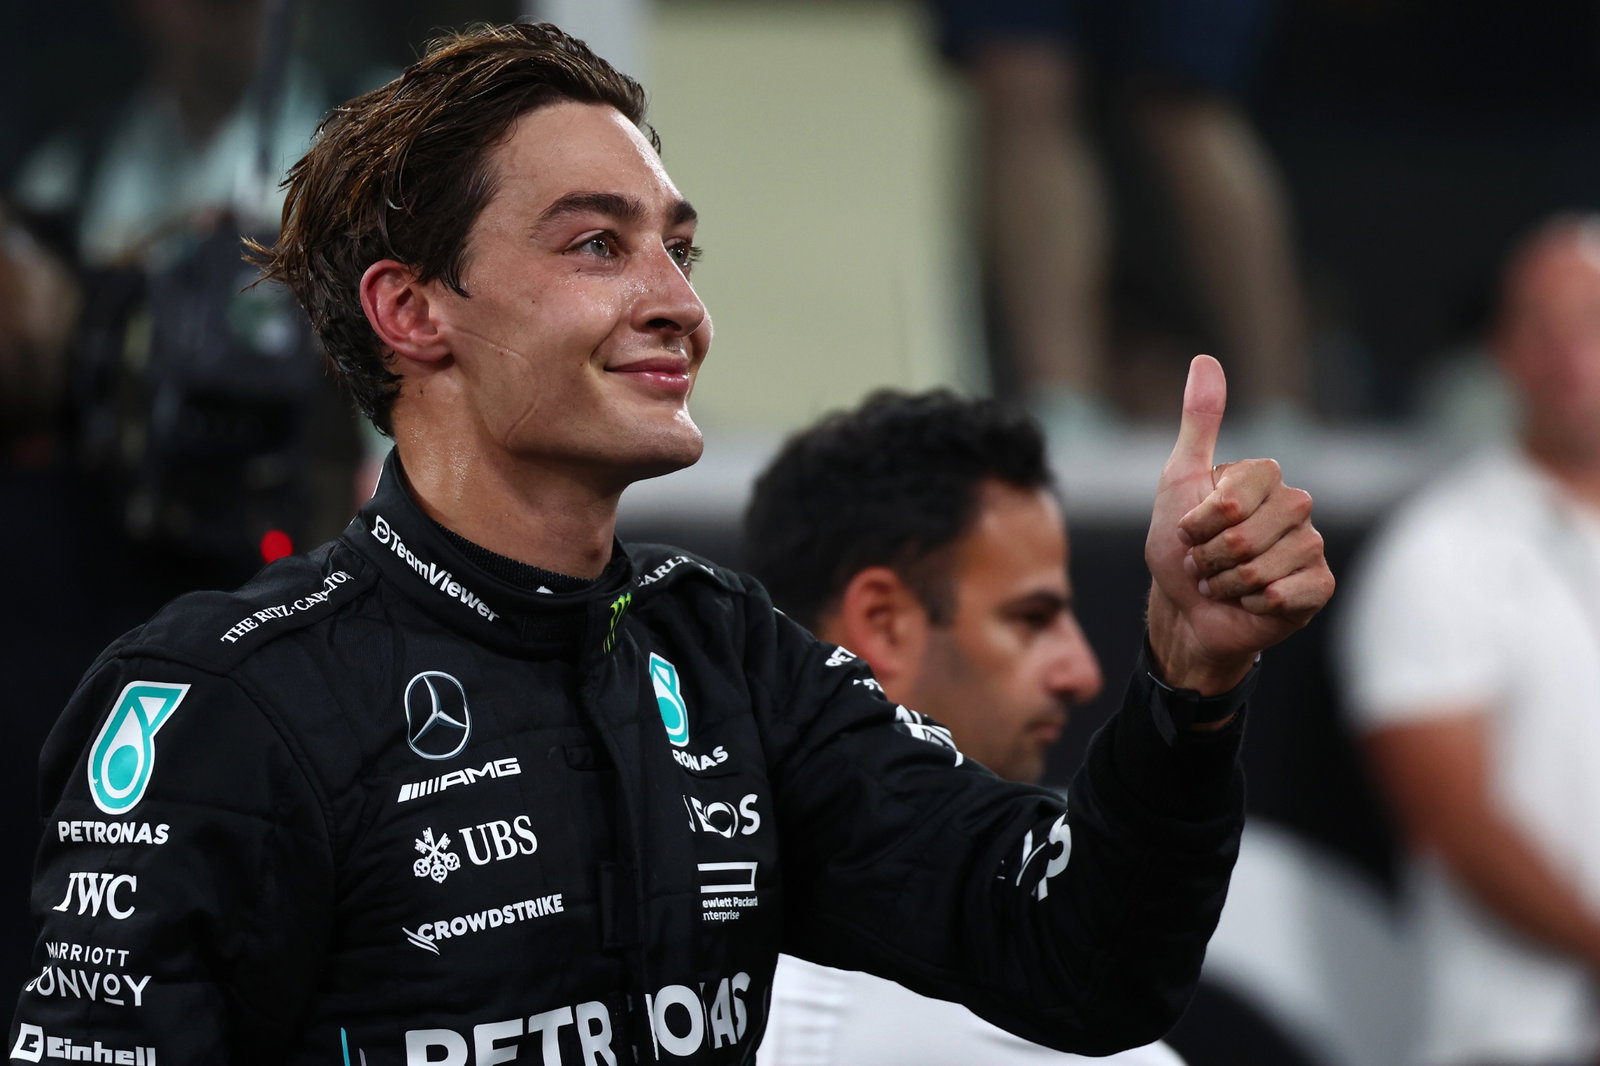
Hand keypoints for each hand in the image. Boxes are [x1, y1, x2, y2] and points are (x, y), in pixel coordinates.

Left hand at [1144, 355, 1333, 692]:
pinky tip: (1250, 602)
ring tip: (1222, 583)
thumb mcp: (1178, 481)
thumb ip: (1198, 423)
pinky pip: (1287, 594)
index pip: (1232, 499)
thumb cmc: (1178, 547)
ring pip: (1263, 567)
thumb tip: (1205, 359)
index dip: (1200, 522)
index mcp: (1264, 478)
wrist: (1187, 610)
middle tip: (1204, 563)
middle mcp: (1295, 505)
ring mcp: (1311, 545)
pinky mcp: (1319, 585)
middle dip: (1209, 558)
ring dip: (1226, 584)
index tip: (1190, 530)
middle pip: (1246, 536)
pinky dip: (1254, 604)